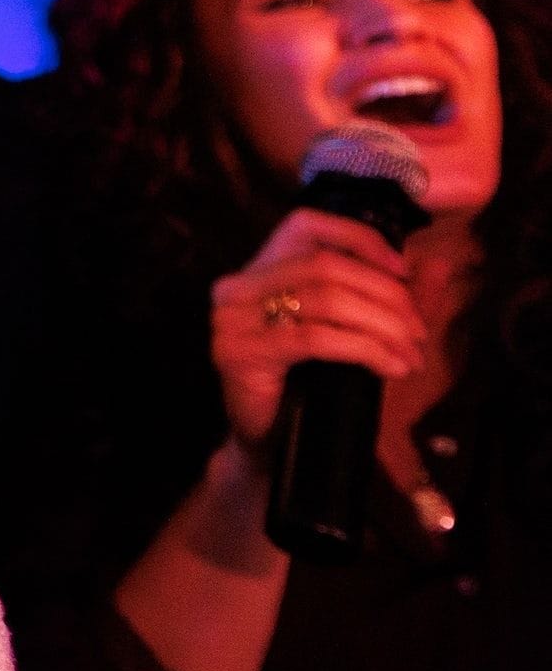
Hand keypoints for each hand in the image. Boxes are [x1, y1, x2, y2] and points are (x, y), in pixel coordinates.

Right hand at [207, 209, 430, 450]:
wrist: (272, 446)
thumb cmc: (311, 386)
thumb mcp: (355, 333)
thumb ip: (391, 298)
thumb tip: (437, 264)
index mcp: (258, 271)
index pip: (305, 225)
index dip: (358, 237)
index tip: (403, 269)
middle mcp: (237, 286)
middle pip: (324, 265)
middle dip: (385, 295)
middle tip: (419, 330)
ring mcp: (232, 318)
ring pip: (324, 300)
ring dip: (382, 326)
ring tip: (412, 354)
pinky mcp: (240, 351)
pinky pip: (315, 338)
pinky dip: (365, 349)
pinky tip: (392, 367)